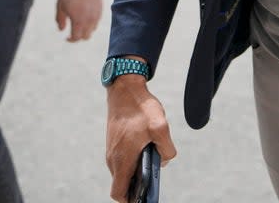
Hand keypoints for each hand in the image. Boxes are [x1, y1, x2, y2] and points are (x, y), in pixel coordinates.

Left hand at [55, 0, 101, 41]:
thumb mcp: (60, 5)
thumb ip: (60, 19)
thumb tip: (62, 30)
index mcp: (78, 20)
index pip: (76, 38)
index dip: (70, 40)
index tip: (66, 37)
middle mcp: (90, 19)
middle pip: (86, 36)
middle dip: (79, 36)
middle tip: (73, 32)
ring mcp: (97, 13)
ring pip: (93, 29)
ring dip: (86, 29)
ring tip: (79, 22)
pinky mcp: (101, 7)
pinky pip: (97, 20)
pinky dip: (91, 21)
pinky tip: (85, 14)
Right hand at [106, 77, 176, 202]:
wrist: (125, 88)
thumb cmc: (141, 107)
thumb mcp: (161, 127)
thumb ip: (167, 149)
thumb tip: (164, 160)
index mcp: (122, 159)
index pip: (119, 193)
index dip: (130, 200)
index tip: (144, 197)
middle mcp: (113, 158)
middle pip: (122, 184)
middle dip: (137, 185)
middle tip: (153, 175)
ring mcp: (112, 150)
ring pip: (123, 171)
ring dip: (136, 171)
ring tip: (151, 156)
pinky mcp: (114, 143)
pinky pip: (123, 160)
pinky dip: (133, 160)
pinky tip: (146, 147)